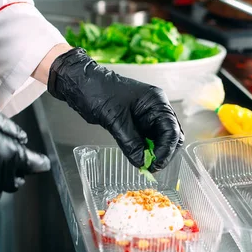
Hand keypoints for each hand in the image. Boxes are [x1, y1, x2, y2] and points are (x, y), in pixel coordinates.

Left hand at [48, 48, 183, 171]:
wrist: (80, 83)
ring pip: (158, 139)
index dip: (166, 150)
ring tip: (144, 166)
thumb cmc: (98, 90)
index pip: (171, 129)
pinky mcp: (135, 123)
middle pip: (170, 135)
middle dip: (163, 152)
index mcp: (156, 101)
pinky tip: (138, 158)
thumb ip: (130, 142)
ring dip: (153, 153)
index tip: (156, 164)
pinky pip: (145, 140)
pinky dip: (143, 150)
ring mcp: (145, 116)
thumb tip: (142, 161)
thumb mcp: (115, 118)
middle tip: (152, 167)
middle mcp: (155, 108)